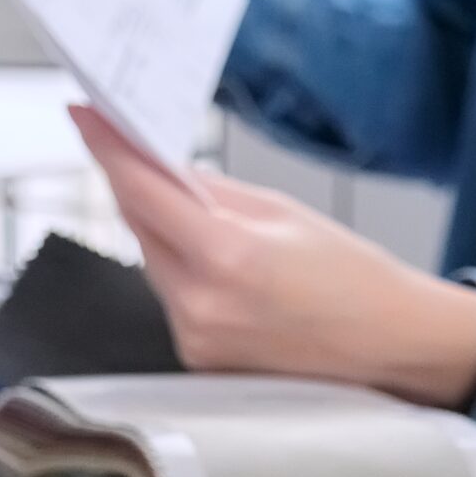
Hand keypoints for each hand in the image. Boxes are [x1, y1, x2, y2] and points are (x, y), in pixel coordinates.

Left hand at [73, 107, 475, 408]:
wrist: (392, 346)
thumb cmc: (351, 275)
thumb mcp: (283, 213)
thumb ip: (211, 192)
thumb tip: (156, 166)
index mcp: (226, 257)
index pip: (141, 192)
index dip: (107, 148)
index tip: (84, 114)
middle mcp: (201, 306)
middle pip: (140, 228)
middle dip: (139, 188)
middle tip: (139, 150)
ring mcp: (196, 341)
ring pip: (154, 265)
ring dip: (165, 235)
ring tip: (212, 226)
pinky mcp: (198, 362)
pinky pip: (173, 300)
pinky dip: (183, 275)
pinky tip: (223, 271)